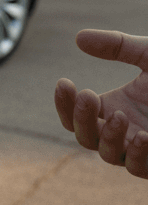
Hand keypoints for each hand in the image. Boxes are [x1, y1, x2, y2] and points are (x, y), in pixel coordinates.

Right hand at [55, 29, 147, 178]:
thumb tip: (78, 38)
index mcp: (112, 109)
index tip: (64, 81)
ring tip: (121, 115)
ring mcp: (139, 149)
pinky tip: (141, 135)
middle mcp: (121, 132)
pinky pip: (138, 167)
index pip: (75, 115)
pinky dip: (137, 153)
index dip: (65, 103)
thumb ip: (118, 46)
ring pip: (107, 154)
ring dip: (109, 136)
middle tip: (88, 95)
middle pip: (85, 136)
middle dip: (82, 118)